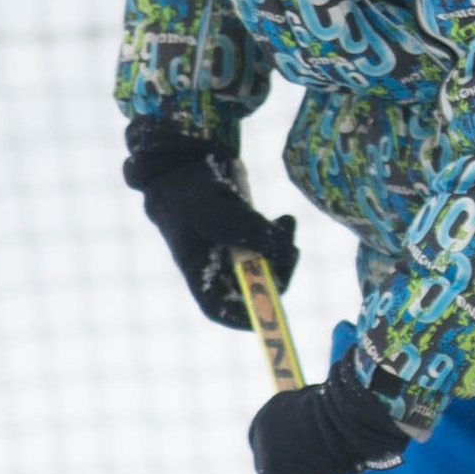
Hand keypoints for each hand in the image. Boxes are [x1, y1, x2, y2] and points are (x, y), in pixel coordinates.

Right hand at [130, 133, 298, 330]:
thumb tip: (285, 252)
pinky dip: (280, 236)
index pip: (222, 309)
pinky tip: (284, 220)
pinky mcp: (243, 235)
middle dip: (277, 273)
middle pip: (252, 289)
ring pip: (265, 267)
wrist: (183, 158)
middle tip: (291, 249)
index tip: (273, 306)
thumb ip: (251, 232)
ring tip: (287, 224)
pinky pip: (268, 247)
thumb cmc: (190, 188)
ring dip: (283, 252)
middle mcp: (215, 267)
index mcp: (198, 272)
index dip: (248, 316)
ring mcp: (230, 252)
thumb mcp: (218, 210)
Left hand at [249, 371, 410, 473]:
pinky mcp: (272, 471)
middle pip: (270, 467)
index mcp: (277, 408)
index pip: (273, 443)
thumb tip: (333, 449)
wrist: (354, 410)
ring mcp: (265, 448)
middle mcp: (263, 426)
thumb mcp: (331, 420)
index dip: (285, 467)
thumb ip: (320, 435)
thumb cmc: (353, 412)